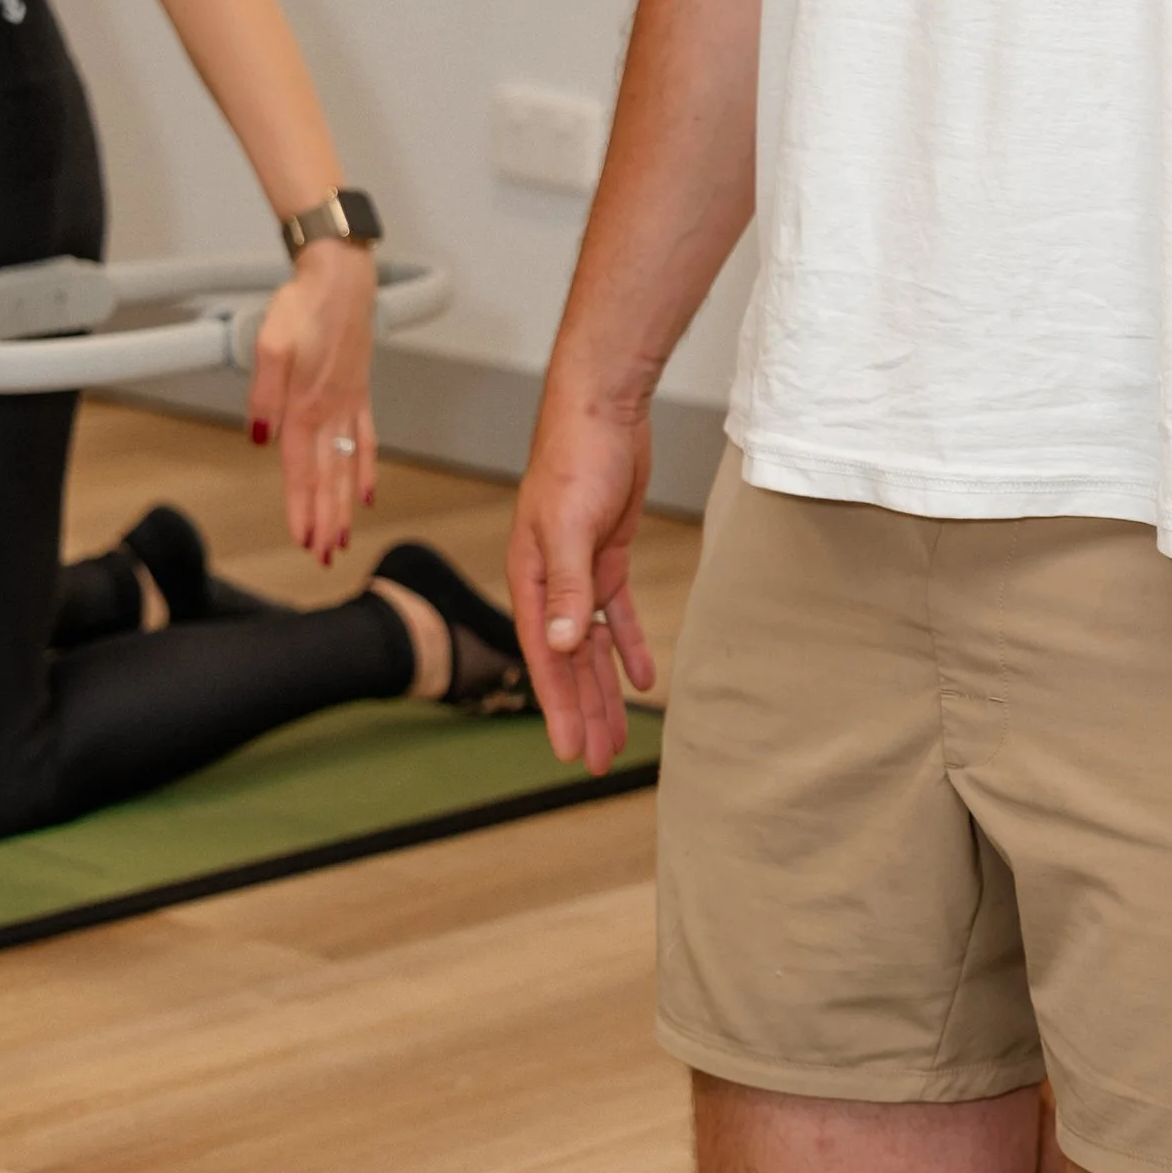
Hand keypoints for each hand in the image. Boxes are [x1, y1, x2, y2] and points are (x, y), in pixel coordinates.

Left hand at [248, 242, 378, 560]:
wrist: (341, 279)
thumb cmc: (304, 306)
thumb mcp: (270, 344)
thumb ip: (264, 394)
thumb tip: (260, 438)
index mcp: (308, 405)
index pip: (303, 469)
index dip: (302, 507)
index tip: (303, 539)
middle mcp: (332, 412)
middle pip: (329, 478)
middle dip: (326, 520)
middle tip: (324, 556)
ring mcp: (350, 406)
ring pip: (349, 467)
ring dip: (344, 506)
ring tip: (343, 538)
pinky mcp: (359, 394)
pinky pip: (367, 441)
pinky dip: (367, 470)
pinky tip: (368, 492)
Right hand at [508, 385, 657, 771]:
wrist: (603, 409)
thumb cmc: (576, 459)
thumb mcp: (569, 526)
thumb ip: (567, 587)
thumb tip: (565, 646)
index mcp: (531, 581)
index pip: (546, 659)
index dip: (557, 708)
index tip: (569, 752)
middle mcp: (551, 584)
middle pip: (569, 663)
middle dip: (582, 713)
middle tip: (596, 763)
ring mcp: (580, 571)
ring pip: (592, 647)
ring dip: (604, 690)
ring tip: (615, 738)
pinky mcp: (608, 556)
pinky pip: (616, 614)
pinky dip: (627, 646)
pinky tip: (640, 679)